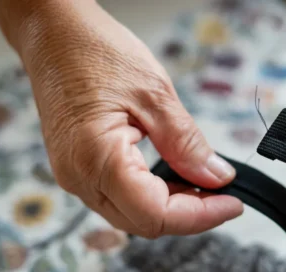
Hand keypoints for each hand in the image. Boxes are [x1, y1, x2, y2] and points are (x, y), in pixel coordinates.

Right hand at [0, 0, 242, 237]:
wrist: (53, 34)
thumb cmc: (93, 51)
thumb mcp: (154, 94)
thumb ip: (186, 144)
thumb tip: (216, 177)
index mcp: (96, 159)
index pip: (155, 215)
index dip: (200, 216)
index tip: (232, 204)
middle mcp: (78, 178)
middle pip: (143, 222)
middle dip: (188, 214)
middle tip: (222, 194)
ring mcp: (73, 176)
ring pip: (130, 214)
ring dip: (170, 206)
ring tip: (201, 184)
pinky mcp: (76, 169)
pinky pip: (118, 197)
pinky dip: (150, 194)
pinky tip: (171, 177)